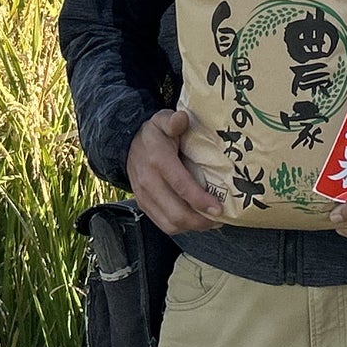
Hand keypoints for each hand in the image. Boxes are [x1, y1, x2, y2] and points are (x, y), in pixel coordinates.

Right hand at [126, 107, 221, 234]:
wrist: (126, 144)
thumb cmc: (154, 133)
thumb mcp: (162, 120)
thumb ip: (173, 120)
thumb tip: (182, 119)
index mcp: (158, 161)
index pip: (180, 185)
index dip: (200, 200)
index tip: (219, 208)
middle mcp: (149, 182)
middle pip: (176, 212)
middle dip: (200, 220)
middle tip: (220, 218)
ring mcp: (144, 197)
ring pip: (169, 223)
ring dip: (192, 227)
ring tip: (212, 222)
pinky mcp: (144, 205)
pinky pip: (162, 224)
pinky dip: (181, 227)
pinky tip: (196, 221)